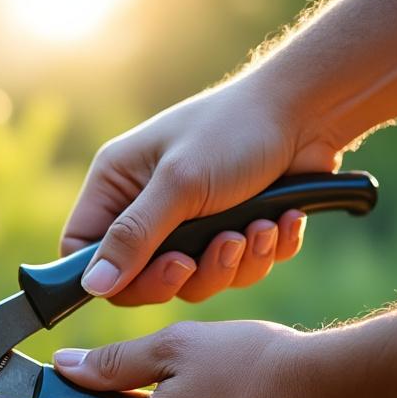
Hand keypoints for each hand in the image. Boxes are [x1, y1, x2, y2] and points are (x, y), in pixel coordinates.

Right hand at [62, 76, 344, 305]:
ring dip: (234, 261)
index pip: (87, 251)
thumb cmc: (234, 131)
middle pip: (144, 277)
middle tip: (220, 248)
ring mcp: (190, 222)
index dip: (116, 276)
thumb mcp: (180, 184)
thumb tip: (91, 287)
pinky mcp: (232, 231)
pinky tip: (281, 220)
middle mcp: (147, 205)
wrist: (309, 111)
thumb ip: (134, 238)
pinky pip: (236, 270)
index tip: (163, 273)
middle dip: (191, 272)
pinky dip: (263, 251)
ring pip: (196, 280)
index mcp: (117, 184)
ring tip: (258, 227)